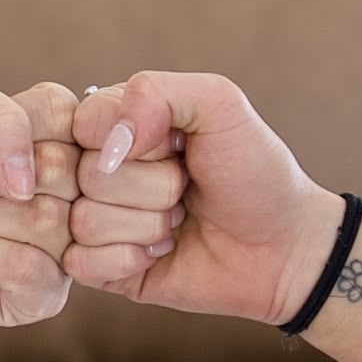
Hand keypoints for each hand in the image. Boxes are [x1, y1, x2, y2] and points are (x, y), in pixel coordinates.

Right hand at [41, 69, 338, 324]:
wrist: (284, 246)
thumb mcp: (220, 105)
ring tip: (178, 220)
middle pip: (83, 174)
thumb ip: (157, 93)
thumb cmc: (254, 171)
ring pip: (84, 220)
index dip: (130, 140)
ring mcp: (94, 218)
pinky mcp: (99, 268)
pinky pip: (81, 263)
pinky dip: (130, 259)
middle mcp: (97, 167)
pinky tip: (161, 252)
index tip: (174, 146)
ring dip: (147, 224)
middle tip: (184, 189)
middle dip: (150, 185)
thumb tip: (109, 142)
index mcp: (115, 122)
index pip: (78, 121)